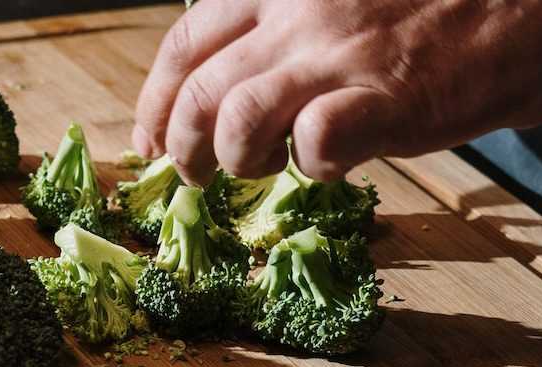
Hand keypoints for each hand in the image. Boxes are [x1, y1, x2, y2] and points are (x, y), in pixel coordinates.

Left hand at [132, 0, 541, 184]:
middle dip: (181, 147)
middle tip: (195, 175)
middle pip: (199, 92)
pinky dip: (312, 167)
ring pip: (238, 120)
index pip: (187, 44)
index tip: (149, 137)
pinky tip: (333, 164)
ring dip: (235, 160)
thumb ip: (307, 21)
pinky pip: (318, 144)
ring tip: (254, 174)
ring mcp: (342, 56)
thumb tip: (293, 83)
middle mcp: (299, 16)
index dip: (156, 100)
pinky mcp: (392, 100)